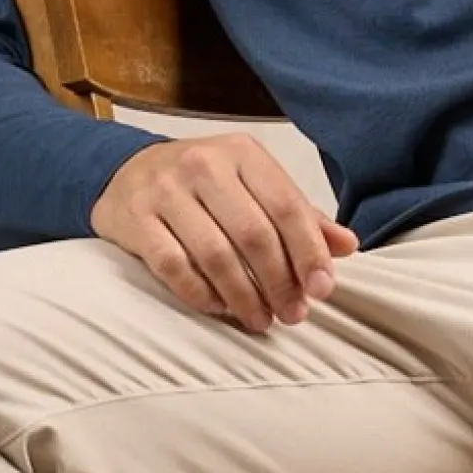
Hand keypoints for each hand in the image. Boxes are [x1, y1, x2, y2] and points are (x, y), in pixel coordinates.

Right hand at [90, 133, 357, 329]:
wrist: (125, 171)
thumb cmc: (203, 184)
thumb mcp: (253, 184)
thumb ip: (299, 214)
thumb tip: (347, 246)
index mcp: (242, 153)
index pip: (287, 206)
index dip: (309, 253)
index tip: (322, 289)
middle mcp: (203, 164)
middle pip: (254, 234)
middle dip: (279, 282)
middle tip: (293, 315)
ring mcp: (164, 191)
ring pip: (215, 255)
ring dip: (244, 297)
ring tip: (261, 319)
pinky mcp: (134, 219)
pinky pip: (174, 267)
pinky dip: (201, 294)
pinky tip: (220, 308)